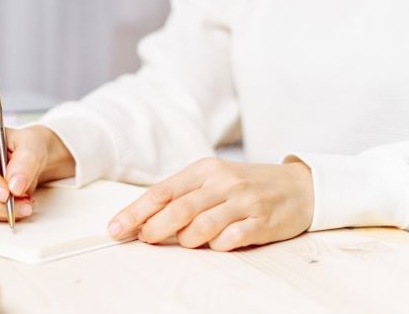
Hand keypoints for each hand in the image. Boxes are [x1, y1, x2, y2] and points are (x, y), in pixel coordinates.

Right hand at [0, 122, 74, 221]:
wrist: (31, 156)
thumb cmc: (25, 143)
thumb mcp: (31, 144)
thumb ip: (25, 162)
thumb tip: (15, 185)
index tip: (6, 191)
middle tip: (20, 203)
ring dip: (0, 209)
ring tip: (25, 205)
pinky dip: (1, 212)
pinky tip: (19, 206)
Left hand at [107, 158, 313, 250]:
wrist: (300, 185)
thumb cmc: (246, 186)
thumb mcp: (212, 181)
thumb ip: (183, 197)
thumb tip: (144, 221)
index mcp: (203, 170)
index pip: (161, 192)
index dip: (135, 212)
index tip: (116, 228)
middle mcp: (222, 183)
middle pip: (178, 209)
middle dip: (154, 228)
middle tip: (143, 239)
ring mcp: (243, 202)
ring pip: (203, 225)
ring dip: (186, 239)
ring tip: (183, 242)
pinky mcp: (263, 221)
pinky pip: (233, 238)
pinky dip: (219, 245)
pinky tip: (215, 245)